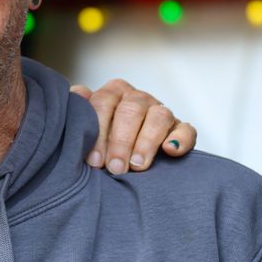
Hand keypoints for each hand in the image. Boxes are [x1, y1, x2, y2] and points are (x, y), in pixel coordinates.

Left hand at [71, 81, 196, 173]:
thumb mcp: (86, 124)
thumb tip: (76, 94)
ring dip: (147, 142)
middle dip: (122, 141)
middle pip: (131, 111)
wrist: (124, 154)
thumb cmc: (100, 140)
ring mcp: (161, 111)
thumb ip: (79, 110)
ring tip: (137, 166)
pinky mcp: (180, 129)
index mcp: (113, 92)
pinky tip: (170, 151)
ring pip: (159, 117)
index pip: (104, 103)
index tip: (94, 161)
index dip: (99, 132)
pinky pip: (186, 130)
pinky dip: (180, 139)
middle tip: (115, 168)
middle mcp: (137, 98)